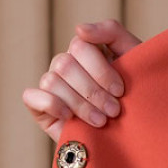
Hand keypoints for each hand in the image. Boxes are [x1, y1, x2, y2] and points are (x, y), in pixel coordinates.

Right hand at [22, 19, 142, 143]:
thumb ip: (111, 32)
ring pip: (52, 81)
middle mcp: (64, 66)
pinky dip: (50, 104)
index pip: (80, 46)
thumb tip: (79, 29)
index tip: (120, 91)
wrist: (133, 138)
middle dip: (93, 91)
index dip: (100, 70)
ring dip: (79, 103)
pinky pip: (32, 97)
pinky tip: (69, 118)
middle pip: (66, 64)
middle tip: (113, 111)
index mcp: (83, 51)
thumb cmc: (135, 97)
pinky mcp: (40, 109)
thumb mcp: (132, 58)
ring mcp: (51, 87)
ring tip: (100, 121)